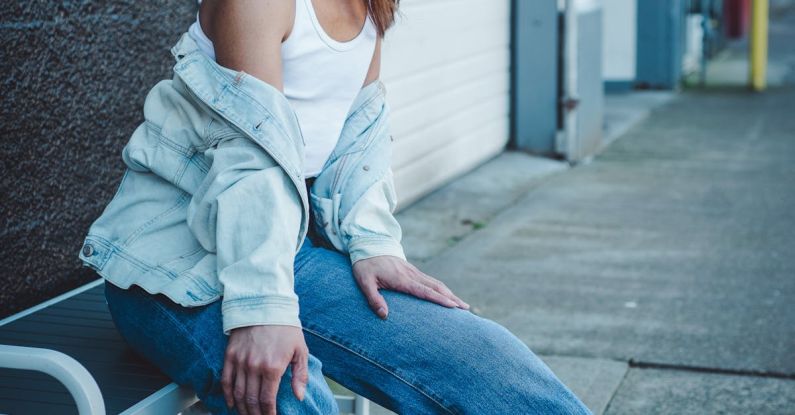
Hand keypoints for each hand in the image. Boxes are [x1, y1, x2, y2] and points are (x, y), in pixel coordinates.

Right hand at [221, 325, 307, 414]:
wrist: (265, 305)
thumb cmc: (285, 327)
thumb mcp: (300, 349)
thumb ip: (300, 375)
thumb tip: (299, 396)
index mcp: (273, 367)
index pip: (267, 400)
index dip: (268, 414)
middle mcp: (254, 366)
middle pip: (251, 400)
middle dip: (255, 414)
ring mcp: (240, 361)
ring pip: (238, 394)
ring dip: (242, 408)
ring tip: (247, 414)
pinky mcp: (230, 355)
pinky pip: (226, 380)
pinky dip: (228, 395)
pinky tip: (231, 404)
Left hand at [352, 255, 469, 318]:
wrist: (368, 244)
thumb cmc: (365, 265)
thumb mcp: (365, 282)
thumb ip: (374, 298)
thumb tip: (384, 315)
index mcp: (401, 279)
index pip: (424, 291)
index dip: (439, 299)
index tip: (453, 306)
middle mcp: (412, 274)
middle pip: (436, 287)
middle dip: (452, 298)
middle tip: (465, 309)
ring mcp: (414, 271)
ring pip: (436, 283)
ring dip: (450, 293)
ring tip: (462, 305)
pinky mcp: (413, 271)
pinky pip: (431, 280)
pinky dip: (442, 289)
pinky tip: (447, 295)